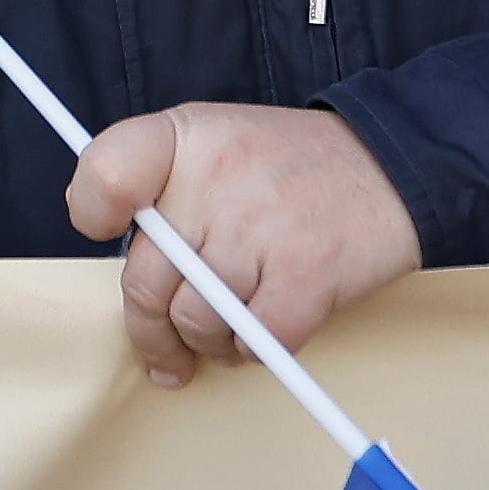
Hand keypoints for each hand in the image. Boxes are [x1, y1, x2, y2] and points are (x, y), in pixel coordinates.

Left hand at [64, 101, 422, 388]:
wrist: (394, 165)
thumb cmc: (292, 168)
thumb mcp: (217, 140)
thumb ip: (160, 188)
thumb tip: (127, 272)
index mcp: (187, 138)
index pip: (105, 176)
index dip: (95, 217)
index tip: (112, 237)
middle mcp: (217, 179)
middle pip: (144, 283)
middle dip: (152, 330)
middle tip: (166, 346)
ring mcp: (261, 229)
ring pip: (195, 324)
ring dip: (209, 343)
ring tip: (230, 328)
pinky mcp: (306, 277)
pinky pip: (253, 344)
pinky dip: (256, 351)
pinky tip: (265, 330)